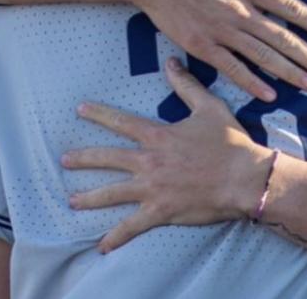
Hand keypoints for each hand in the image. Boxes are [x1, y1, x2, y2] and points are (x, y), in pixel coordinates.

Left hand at [63, 58, 273, 252]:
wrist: (243, 176)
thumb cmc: (229, 141)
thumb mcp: (210, 106)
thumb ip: (187, 85)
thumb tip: (171, 62)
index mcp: (159, 136)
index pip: (122, 122)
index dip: (99, 115)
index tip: (80, 110)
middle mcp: (150, 161)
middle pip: (108, 158)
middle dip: (83, 158)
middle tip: (64, 159)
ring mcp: (152, 189)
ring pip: (112, 193)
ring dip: (90, 197)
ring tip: (72, 200)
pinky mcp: (161, 212)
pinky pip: (132, 226)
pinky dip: (116, 237)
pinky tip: (102, 245)